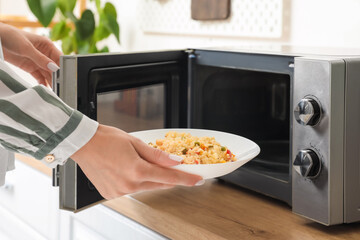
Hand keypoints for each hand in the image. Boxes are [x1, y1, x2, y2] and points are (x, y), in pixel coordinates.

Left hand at [0, 23, 61, 85]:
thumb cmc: (10, 36)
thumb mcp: (26, 47)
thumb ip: (40, 59)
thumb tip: (54, 68)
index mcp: (47, 45)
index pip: (59, 58)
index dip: (62, 68)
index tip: (64, 78)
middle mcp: (45, 54)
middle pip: (55, 68)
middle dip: (57, 77)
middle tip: (60, 88)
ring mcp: (38, 61)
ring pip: (48, 74)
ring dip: (51, 82)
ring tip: (55, 91)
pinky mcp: (30, 67)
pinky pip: (40, 77)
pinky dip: (43, 83)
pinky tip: (46, 89)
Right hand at [71, 125, 203, 199]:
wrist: (83, 144)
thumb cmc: (106, 139)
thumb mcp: (135, 142)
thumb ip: (157, 155)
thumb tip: (175, 162)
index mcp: (136, 170)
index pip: (168, 177)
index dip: (185, 178)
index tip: (197, 180)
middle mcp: (128, 184)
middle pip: (158, 183)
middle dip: (168, 176)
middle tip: (175, 169)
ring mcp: (119, 191)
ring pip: (145, 187)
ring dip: (150, 178)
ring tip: (141, 162)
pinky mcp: (111, 194)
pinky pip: (132, 189)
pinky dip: (137, 181)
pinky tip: (130, 170)